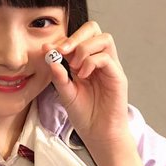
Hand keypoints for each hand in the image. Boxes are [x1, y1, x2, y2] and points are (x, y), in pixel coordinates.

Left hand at [43, 21, 129, 148]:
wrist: (98, 135)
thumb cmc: (85, 115)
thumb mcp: (65, 92)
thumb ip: (58, 74)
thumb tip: (47, 54)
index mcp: (86, 62)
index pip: (79, 37)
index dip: (63, 40)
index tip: (48, 50)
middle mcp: (100, 61)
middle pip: (94, 29)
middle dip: (76, 36)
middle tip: (62, 51)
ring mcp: (111, 68)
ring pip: (104, 38)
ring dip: (84, 48)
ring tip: (75, 66)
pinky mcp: (118, 77)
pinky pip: (106, 58)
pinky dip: (91, 62)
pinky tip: (83, 75)